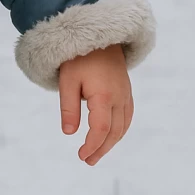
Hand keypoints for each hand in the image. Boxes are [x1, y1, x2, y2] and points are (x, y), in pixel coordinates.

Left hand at [58, 43, 132, 164]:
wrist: (98, 34)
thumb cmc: (78, 56)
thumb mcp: (67, 80)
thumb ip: (68, 108)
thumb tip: (69, 133)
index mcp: (104, 95)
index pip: (101, 129)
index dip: (92, 145)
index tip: (82, 155)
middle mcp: (119, 97)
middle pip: (114, 132)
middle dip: (101, 149)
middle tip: (88, 160)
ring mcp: (125, 94)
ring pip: (123, 126)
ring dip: (111, 142)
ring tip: (97, 153)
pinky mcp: (126, 90)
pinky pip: (127, 116)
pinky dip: (119, 130)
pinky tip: (111, 135)